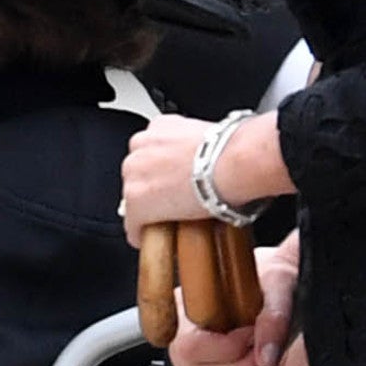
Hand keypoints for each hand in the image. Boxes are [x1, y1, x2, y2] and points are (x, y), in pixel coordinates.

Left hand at [119, 110, 292, 245]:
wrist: (232, 162)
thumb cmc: (231, 150)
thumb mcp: (208, 137)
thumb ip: (195, 146)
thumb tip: (205, 160)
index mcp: (160, 126)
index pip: (151, 151)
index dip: (163, 170)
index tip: (172, 180)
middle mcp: (141, 145)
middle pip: (139, 173)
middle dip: (154, 188)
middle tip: (176, 201)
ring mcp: (135, 173)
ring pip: (134, 197)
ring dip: (150, 209)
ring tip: (170, 220)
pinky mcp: (136, 203)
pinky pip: (133, 225)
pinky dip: (142, 233)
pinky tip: (153, 238)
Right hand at [168, 233, 308, 365]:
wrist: (274, 290)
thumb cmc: (269, 281)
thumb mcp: (279, 280)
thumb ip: (274, 314)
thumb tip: (266, 357)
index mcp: (186, 308)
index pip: (189, 347)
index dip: (227, 349)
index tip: (253, 335)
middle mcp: (179, 340)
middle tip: (263, 358)